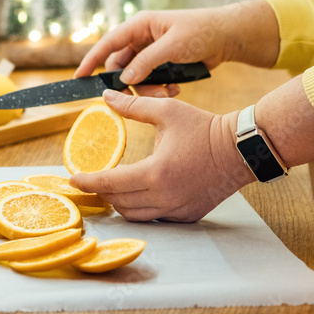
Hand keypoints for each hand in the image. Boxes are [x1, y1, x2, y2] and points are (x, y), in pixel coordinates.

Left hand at [69, 90, 254, 222]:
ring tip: (110, 187)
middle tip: (89, 181)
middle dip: (100, 192)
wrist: (242, 150)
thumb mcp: (167, 110)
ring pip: (135, 215)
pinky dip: (141, 208)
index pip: (110, 183)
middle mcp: (165, 197)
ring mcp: (177, 209)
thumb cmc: (204, 128)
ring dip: (119, 202)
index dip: (87, 182)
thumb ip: (133, 107)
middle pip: (119, 203)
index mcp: (156, 172)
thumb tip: (106, 96)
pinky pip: (155, 217)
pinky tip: (136, 193)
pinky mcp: (187, 215)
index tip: (72, 178)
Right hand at [74, 2, 279, 95]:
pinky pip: (149, 80)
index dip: (91, 60)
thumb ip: (147, 62)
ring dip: (147, 89)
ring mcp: (151, 51)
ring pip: (135, 77)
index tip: (78, 77)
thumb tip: (125, 79)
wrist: (227, 36)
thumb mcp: (173, 45)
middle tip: (144, 98)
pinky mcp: (161, 63)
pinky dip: (158, 88)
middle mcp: (141, 38)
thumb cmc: (201, 31)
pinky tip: (174, 89)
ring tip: (167, 94)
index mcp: (139, 25)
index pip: (108, 43)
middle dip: (130, 84)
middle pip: (121, 66)